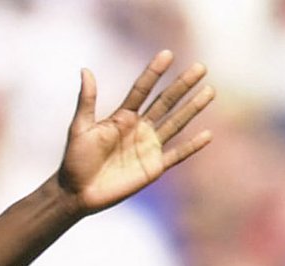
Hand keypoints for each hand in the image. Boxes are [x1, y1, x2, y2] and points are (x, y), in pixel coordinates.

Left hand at [57, 49, 213, 214]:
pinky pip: (176, 155)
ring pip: (175, 123)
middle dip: (182, 85)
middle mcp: (139, 128)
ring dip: (193, 108)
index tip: (167, 54)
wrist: (76, 193)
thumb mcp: (80, 128)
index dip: (154, 73)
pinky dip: (192, 147)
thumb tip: (85, 70)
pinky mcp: (153, 167)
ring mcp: (148, 147)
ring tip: (209, 91)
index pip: (142, 90)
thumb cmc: (75, 160)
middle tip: (201, 67)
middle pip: (165, 102)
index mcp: (122, 117)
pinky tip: (208, 134)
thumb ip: (86, 101)